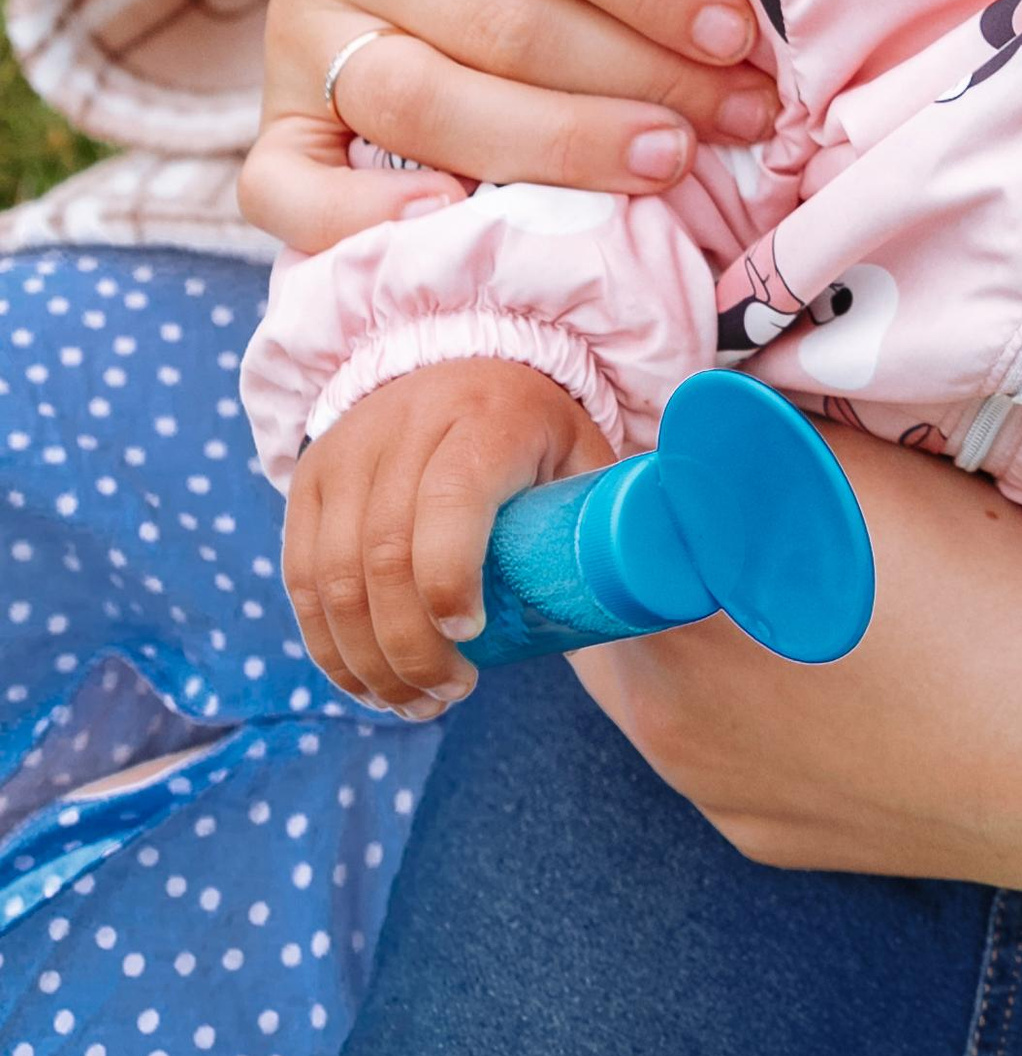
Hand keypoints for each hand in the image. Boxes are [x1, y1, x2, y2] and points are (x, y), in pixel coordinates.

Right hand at [242, 0, 776, 254]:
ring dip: (559, 149)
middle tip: (738, 115)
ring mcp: (294, 33)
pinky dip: (367, 221)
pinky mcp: (268, 126)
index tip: (740, 32)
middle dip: (638, 77)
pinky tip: (468, 220)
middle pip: (500, 22)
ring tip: (668, 166)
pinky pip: (288, 190)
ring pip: (425, 107)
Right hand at [282, 359, 607, 717]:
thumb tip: (686, 579)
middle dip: (408, 649)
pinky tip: (361, 680)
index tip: (472, 640)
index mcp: (485, 418)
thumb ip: (617, 507)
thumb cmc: (538, 426)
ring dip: (365, 660)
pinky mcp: (310, 477)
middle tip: (448, 696)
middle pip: (382, 558)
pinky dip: (325, 642)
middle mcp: (405, 425)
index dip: (448, 582)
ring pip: (330, 578)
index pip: (450, 502)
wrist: (462, 353)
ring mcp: (348, 450)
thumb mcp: (584, 449)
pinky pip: (300, 576)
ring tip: (412, 702)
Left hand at [574, 425, 1021, 913]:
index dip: (626, 480)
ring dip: (710, 628)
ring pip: (675, 685)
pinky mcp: (778, 843)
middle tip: (754, 506)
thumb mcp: (844, 476)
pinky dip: (763, 699)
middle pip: (618, 614)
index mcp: (665, 631)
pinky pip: (734, 748)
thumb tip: (679, 426)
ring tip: (816, 584)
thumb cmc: (981, 591)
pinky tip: (853, 667)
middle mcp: (670, 735)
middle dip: (663, 556)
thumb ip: (734, 446)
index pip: (579, 535)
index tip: (682, 450)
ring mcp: (724, 800)